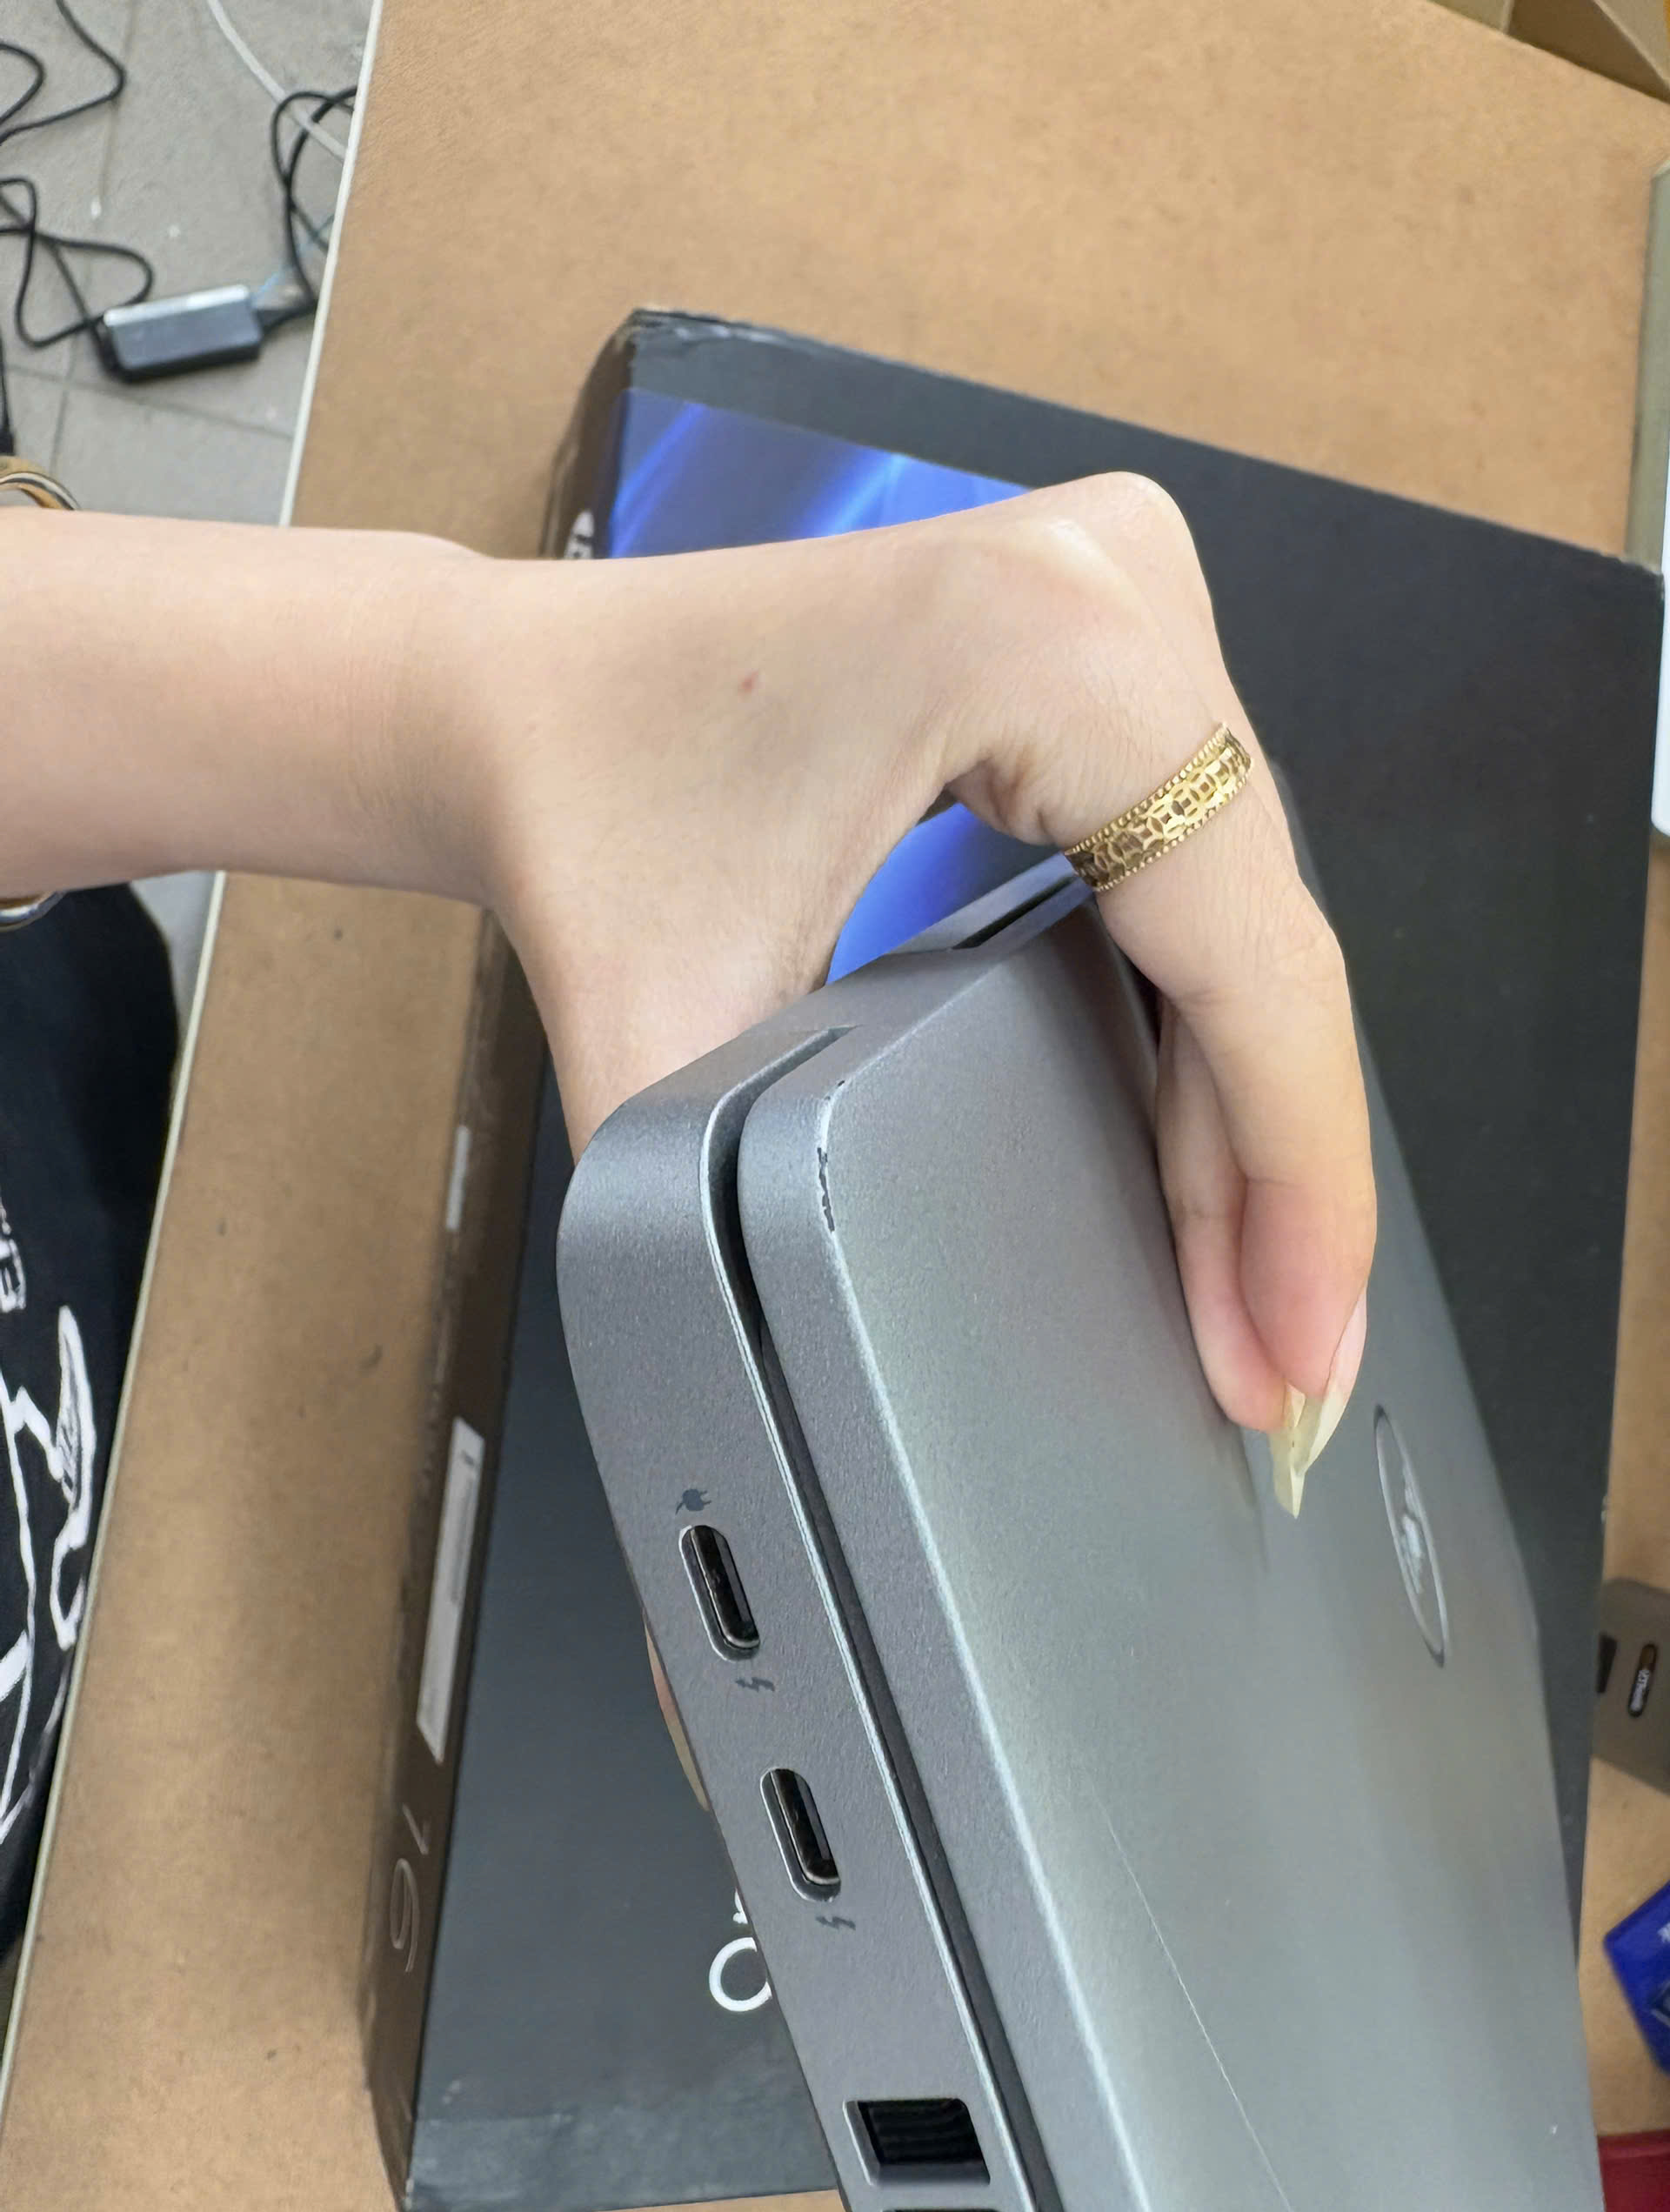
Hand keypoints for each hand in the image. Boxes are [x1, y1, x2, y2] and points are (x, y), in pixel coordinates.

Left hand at [445, 474, 1374, 1463]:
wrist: (520, 703)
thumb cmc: (575, 815)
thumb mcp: (671, 1037)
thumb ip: (759, 1250)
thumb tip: (773, 1474)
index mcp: (1038, 643)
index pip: (1238, 953)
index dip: (1289, 1179)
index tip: (1292, 1349)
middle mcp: (1111, 583)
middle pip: (1259, 940)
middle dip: (1271, 1179)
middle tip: (1278, 1369)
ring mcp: (1124, 589)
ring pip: (1247, 907)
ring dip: (1249, 1108)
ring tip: (1252, 1295)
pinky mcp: (1107, 633)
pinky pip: (1201, 857)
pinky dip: (1201, 1009)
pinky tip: (1205, 1149)